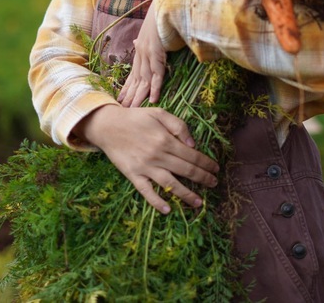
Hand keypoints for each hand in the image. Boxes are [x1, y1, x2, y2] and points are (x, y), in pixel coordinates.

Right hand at [76, 104, 219, 213]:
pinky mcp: (133, 175)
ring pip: (170, 184)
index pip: (192, 155)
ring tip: (199, 202)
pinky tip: (168, 210)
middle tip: (214, 184)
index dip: (206, 163)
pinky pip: (146, 191)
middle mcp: (157, 155)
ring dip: (186, 194)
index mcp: (165, 139)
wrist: (108, 125)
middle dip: (203, 178)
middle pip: (185, 170)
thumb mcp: (159, 113)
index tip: (216, 168)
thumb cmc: (135, 117)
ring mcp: (145, 167)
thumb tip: (193, 144)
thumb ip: (178, 125)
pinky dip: (157, 202)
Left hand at [118, 1, 165, 106]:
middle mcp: (142, 53)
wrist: (167, 6)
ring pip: (143, 81)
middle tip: (123, 110)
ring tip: (134, 110)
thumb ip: (144, 41)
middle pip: (135, 80)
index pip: (133, 73)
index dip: (127, 87)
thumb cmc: (162, 17)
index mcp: (141, 49)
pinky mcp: (158, 54)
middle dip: (129, 96)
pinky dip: (156, 87)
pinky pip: (157, 74)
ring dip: (139, 97)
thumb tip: (135, 42)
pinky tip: (154, 99)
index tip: (121, 98)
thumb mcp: (151, 31)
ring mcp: (149, 54)